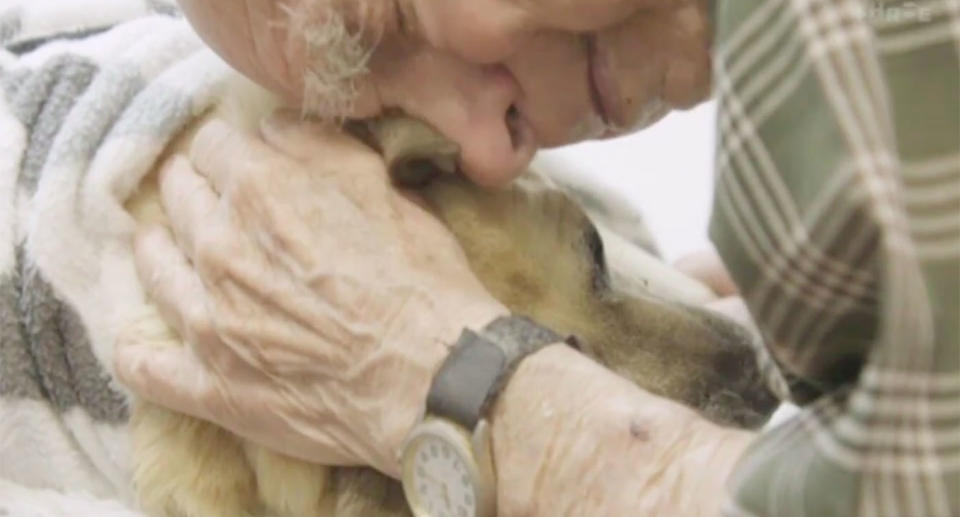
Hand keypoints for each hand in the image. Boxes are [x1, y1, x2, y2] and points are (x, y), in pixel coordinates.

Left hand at [115, 112, 505, 476]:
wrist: (431, 382)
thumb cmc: (421, 284)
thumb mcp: (385, 191)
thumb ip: (321, 149)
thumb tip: (274, 129)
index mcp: (261, 193)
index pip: (214, 147)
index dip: (228, 148)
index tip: (237, 158)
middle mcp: (220, 250)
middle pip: (178, 199)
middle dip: (189, 189)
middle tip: (202, 195)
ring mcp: (208, 323)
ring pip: (152, 270)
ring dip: (156, 250)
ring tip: (162, 247)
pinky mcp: (211, 386)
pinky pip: (143, 366)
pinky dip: (139, 350)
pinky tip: (143, 341)